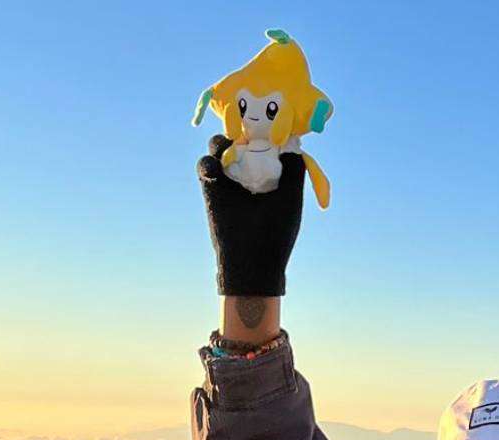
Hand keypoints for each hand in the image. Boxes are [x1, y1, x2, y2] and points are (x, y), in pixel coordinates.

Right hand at [198, 134, 305, 297]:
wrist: (253, 262)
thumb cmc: (276, 232)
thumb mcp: (291, 198)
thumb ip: (294, 170)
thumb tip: (293, 142)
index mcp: (270, 173)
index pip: (265, 142)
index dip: (265, 128)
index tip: (269, 117)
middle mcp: (249, 173)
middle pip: (240, 139)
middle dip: (241, 128)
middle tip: (246, 129)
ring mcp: (229, 180)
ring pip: (220, 148)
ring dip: (223, 141)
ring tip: (231, 145)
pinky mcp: (211, 189)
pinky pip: (205, 166)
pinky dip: (208, 162)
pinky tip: (216, 167)